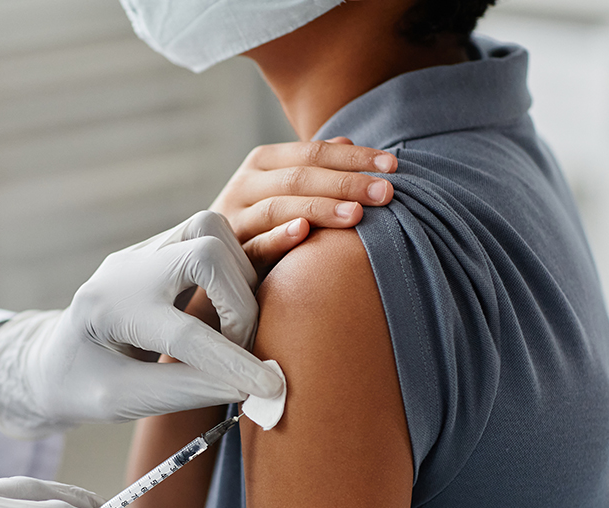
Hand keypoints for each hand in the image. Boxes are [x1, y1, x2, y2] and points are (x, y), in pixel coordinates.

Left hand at [0, 211, 282, 438]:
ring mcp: (144, 250)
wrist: (53, 356)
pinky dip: (236, 265)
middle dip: (241, 304)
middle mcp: (126, 268)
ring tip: (235, 330)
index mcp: (105, 310)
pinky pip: (213, 234)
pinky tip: (238, 302)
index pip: (182, 334)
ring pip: (212, 230)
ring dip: (241, 280)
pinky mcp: (162, 247)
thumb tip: (248, 387)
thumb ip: (182, 391)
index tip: (270, 387)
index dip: (232, 362)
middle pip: (205, 252)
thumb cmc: (80, 385)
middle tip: (241, 350)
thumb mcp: (120, 402)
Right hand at [211, 138, 396, 270]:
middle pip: (299, 177)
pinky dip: (278, 237)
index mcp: (263, 163)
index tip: (392, 166)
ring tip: (356, 215)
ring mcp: (235, 219)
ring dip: (319, 208)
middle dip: (345, 183)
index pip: (313, 153)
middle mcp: (245, 185)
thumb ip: (313, 168)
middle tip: (386, 193)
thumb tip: (346, 140)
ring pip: (278, 207)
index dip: (353, 157)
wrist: (216, 265)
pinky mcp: (231, 254)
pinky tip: (304, 232)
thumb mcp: (285, 190)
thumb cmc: (262, 222)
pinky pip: (256, 245)